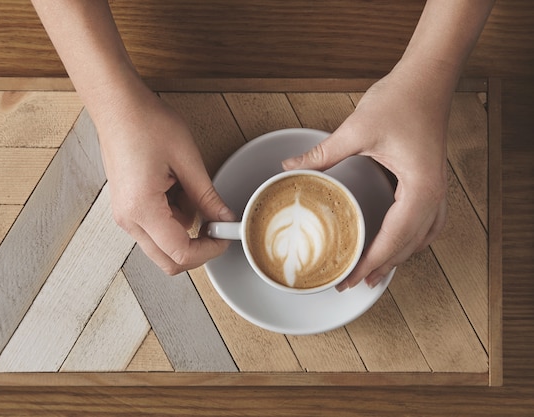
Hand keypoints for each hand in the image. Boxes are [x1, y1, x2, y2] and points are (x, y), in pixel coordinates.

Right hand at [98, 84, 234, 274]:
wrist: (117, 106)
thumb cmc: (145, 123)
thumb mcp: (186, 159)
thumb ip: (207, 196)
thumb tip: (223, 218)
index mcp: (142, 209)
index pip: (180, 253)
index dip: (209, 250)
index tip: (224, 237)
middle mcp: (128, 219)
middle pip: (168, 260)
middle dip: (197, 247)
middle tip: (216, 224)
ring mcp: (124, 215)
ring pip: (163, 244)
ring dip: (184, 226)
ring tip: (186, 186)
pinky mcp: (127, 207)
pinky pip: (155, 227)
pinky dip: (172, 215)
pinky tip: (174, 185)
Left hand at [283, 68, 448, 290]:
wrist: (428, 77)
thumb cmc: (402, 99)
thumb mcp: (357, 130)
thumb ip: (323, 154)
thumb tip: (290, 167)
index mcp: (420, 188)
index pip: (394, 238)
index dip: (370, 262)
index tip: (349, 279)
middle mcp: (434, 194)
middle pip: (408, 245)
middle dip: (381, 267)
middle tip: (353, 284)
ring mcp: (437, 188)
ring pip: (421, 237)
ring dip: (398, 256)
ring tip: (375, 273)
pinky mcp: (431, 180)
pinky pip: (426, 222)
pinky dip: (411, 239)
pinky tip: (399, 242)